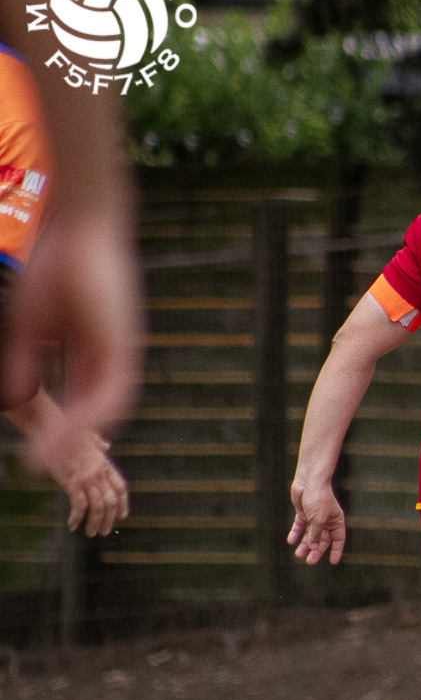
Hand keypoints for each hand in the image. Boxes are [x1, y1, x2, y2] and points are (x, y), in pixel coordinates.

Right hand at [1, 217, 142, 463]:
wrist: (81, 231)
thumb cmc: (57, 269)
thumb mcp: (32, 325)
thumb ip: (27, 361)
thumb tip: (20, 396)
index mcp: (93, 353)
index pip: (81, 399)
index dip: (62, 426)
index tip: (39, 449)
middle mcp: (111, 357)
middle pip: (95, 411)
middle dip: (70, 441)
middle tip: (40, 468)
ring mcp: (119, 352)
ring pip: (104, 409)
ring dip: (74, 438)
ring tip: (42, 461)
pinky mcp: (121, 344)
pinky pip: (109, 390)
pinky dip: (88, 415)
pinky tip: (67, 434)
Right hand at [39, 428, 127, 536]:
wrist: (55, 428)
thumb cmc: (68, 434)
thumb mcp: (88, 438)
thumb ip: (99, 444)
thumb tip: (106, 445)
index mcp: (105, 464)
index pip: (121, 487)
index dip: (123, 503)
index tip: (122, 516)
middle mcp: (100, 473)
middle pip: (111, 501)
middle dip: (109, 519)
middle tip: (103, 531)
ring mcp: (87, 477)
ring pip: (98, 506)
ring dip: (95, 523)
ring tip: (91, 533)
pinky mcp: (72, 481)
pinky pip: (79, 504)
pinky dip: (77, 517)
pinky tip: (72, 525)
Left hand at [288, 477, 345, 564]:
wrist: (309, 481)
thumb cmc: (318, 498)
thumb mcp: (318, 519)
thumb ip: (315, 535)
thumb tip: (312, 548)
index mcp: (336, 521)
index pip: (338, 539)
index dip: (336, 550)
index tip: (333, 562)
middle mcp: (326, 520)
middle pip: (322, 539)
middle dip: (315, 550)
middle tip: (309, 561)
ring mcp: (314, 516)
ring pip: (309, 535)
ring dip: (304, 544)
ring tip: (298, 555)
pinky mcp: (303, 512)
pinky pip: (299, 526)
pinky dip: (295, 533)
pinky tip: (291, 541)